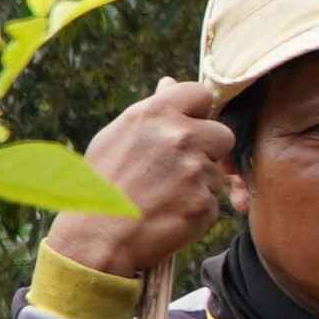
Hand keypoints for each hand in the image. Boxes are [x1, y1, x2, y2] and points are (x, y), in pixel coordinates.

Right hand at [43, 75, 234, 282]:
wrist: (95, 236)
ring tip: (164, 193)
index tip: (189, 125)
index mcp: (154, 114)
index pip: (200, 93)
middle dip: (208, 150)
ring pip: (218, 171)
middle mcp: (179, 137)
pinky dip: (196, 207)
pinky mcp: (206, 202)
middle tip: (177, 168)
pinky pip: (213, 199)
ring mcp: (195, 170)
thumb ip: (152, 110)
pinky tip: (169, 212)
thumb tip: (170, 83)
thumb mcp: (117, 137)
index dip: (198, 111)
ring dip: (200, 182)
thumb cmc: (102, 184)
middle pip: (223, 134)